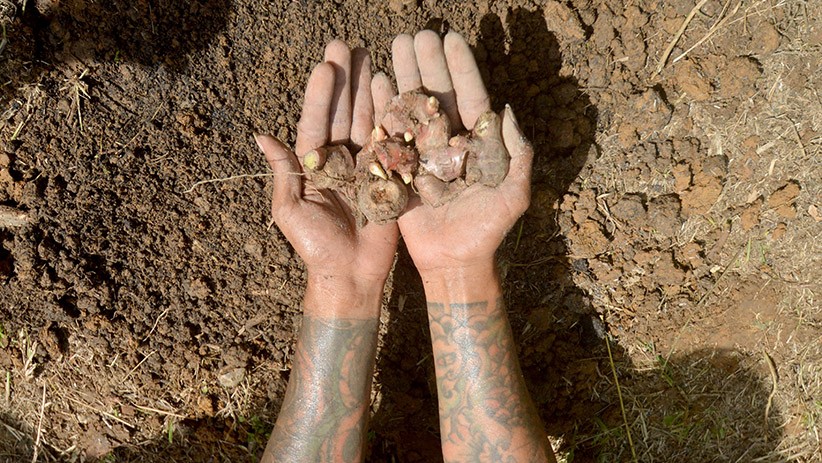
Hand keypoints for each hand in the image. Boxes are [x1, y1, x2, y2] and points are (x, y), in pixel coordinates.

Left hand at [256, 41, 398, 290]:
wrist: (351, 274)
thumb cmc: (314, 247)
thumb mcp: (290, 211)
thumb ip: (283, 173)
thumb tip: (261, 136)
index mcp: (314, 164)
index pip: (316, 122)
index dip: (320, 95)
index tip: (325, 66)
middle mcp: (339, 159)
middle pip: (342, 112)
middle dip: (343, 79)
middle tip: (345, 45)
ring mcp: (365, 165)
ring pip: (366, 119)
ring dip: (366, 88)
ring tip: (368, 56)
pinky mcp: (388, 176)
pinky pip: (391, 142)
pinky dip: (391, 116)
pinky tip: (391, 89)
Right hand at [388, 31, 533, 275]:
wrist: (455, 262)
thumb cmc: (489, 231)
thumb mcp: (514, 194)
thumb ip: (517, 153)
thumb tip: (507, 109)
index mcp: (476, 143)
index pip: (469, 97)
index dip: (461, 69)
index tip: (451, 39)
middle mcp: (449, 142)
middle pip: (438, 95)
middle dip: (428, 64)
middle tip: (416, 34)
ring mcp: (423, 153)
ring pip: (413, 108)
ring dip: (404, 76)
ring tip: (393, 46)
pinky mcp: (400, 169)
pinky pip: (390, 135)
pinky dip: (382, 108)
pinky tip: (375, 82)